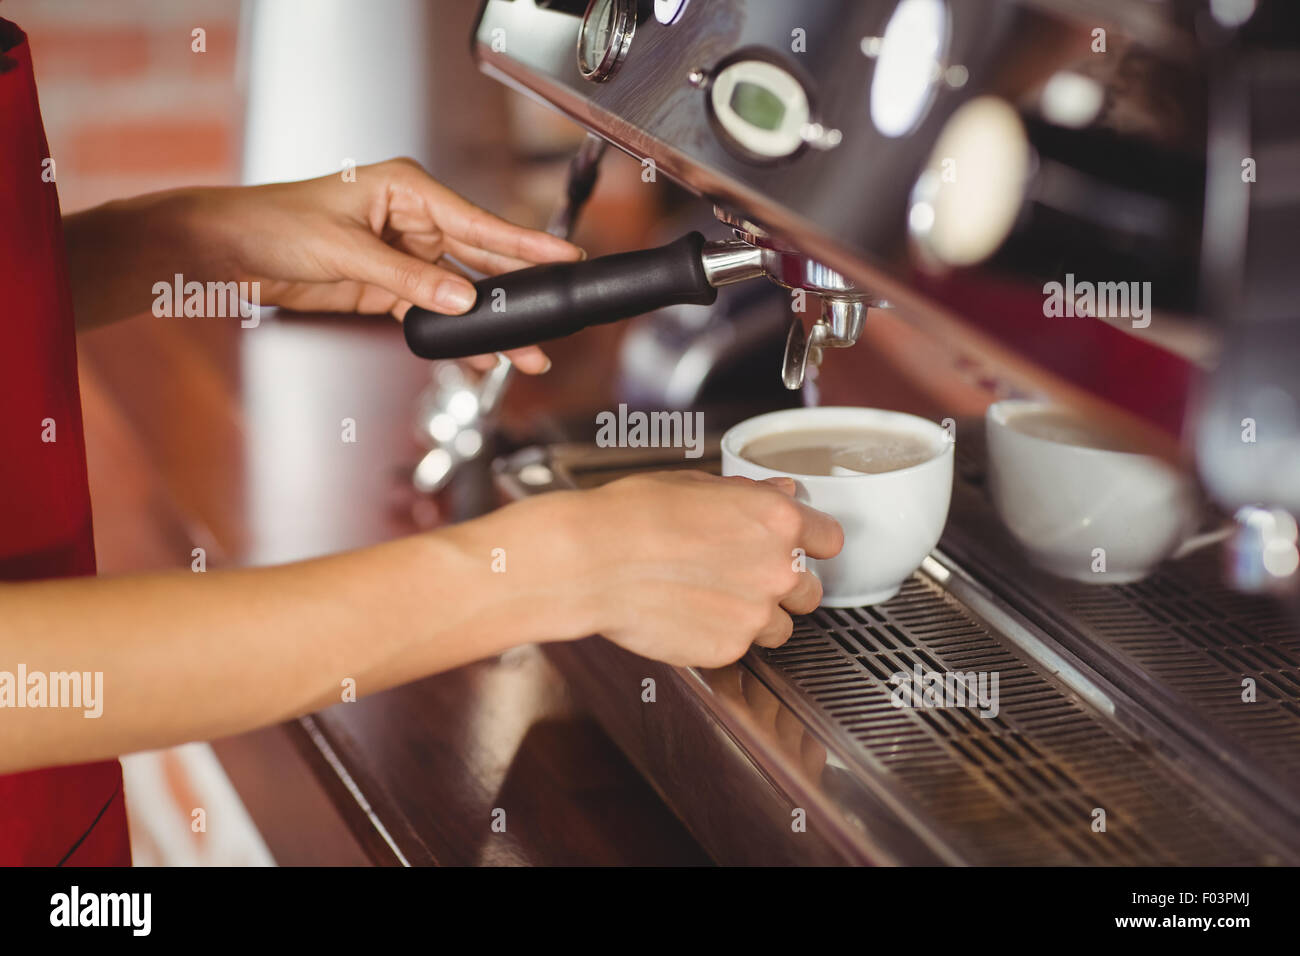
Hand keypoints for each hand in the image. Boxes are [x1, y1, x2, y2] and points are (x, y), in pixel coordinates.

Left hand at [188, 157, 582, 373]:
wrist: (225, 250)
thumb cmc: (273, 224)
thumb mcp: (344, 251)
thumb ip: (407, 278)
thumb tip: (461, 298)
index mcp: (407, 189)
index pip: (478, 221)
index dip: (524, 243)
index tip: (565, 255)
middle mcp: (411, 219)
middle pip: (478, 260)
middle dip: (514, 293)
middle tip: (551, 319)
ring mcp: (401, 255)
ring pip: (459, 293)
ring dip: (487, 324)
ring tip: (523, 352)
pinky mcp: (386, 287)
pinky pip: (431, 313)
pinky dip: (452, 336)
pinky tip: (477, 356)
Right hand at [502, 471, 843, 667]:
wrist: (591, 561)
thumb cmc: (632, 515)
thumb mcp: (697, 485)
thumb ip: (751, 495)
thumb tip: (780, 491)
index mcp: (776, 520)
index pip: (830, 539)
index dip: (811, 543)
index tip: (798, 547)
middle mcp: (776, 570)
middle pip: (811, 590)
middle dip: (785, 585)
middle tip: (743, 576)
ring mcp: (755, 615)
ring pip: (781, 627)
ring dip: (758, 617)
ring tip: (713, 600)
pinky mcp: (729, 650)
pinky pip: (741, 649)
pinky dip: (722, 637)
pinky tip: (689, 615)